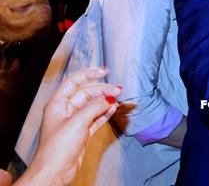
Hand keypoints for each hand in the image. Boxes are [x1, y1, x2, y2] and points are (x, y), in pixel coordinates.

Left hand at [24, 67, 120, 185]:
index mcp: (58, 104)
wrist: (55, 171)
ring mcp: (74, 122)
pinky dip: (105, 113)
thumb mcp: (77, 122)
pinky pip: (96, 118)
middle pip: (86, 93)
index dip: (89, 75)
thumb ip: (94, 107)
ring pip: (93, 106)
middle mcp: (65, 111)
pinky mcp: (82, 133)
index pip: (74, 82)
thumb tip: (108, 99)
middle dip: (102, 90)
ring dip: (105, 101)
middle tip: (117, 90)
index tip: (104, 71)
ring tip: (118, 97)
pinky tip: (113, 109)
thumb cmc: (57, 148)